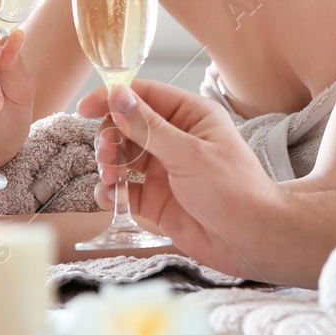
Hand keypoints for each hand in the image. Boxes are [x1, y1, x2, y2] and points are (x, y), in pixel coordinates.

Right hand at [76, 80, 284, 280]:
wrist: (250, 239)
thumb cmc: (233, 189)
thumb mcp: (189, 153)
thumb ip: (149, 127)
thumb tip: (118, 96)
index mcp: (190, 116)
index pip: (144, 95)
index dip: (112, 98)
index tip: (85, 108)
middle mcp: (174, 138)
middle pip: (126, 125)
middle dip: (110, 137)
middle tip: (107, 155)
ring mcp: (163, 169)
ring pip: (121, 157)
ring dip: (108, 164)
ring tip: (111, 178)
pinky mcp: (154, 199)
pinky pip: (122, 189)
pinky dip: (110, 192)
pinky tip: (110, 198)